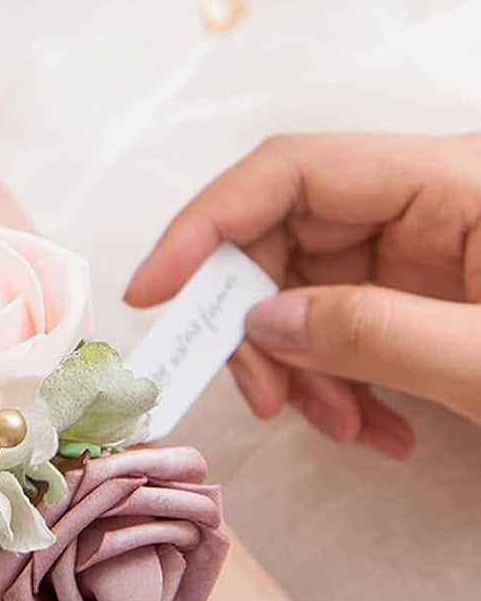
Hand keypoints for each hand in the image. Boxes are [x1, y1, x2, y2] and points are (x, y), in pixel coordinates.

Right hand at [125, 133, 480, 458]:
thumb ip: (374, 333)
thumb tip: (264, 324)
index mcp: (447, 178)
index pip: (290, 170)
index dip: (207, 226)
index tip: (153, 293)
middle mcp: (423, 197)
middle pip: (286, 232)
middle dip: (260, 322)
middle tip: (266, 397)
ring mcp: (427, 245)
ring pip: (307, 286)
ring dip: (301, 365)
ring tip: (347, 428)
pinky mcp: (428, 292)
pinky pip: (346, 322)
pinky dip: (341, 380)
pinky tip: (378, 430)